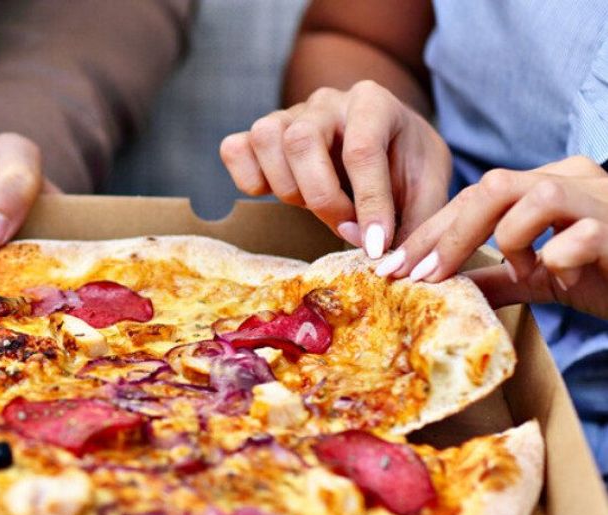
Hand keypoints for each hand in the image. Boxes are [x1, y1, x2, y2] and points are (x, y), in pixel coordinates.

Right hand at [220, 80, 450, 256]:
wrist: (387, 141)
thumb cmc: (406, 164)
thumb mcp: (428, 187)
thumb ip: (415, 221)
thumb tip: (388, 265)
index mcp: (374, 102)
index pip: (361, 150)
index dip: (369, 204)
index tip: (375, 246)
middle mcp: (326, 101)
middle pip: (301, 140)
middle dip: (322, 198)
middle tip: (346, 228)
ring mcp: (288, 114)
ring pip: (265, 140)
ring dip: (287, 187)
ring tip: (315, 205)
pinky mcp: (259, 135)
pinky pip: (235, 149)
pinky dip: (249, 178)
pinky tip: (279, 192)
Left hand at [377, 156, 607, 318]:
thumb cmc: (606, 275)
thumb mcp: (540, 277)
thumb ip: (496, 277)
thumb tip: (441, 288)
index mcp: (547, 183)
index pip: (473, 196)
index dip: (429, 233)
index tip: (391, 268)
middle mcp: (572, 179)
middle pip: (493, 187)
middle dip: (446, 235)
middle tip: (420, 277)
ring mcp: (599, 200)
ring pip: (534, 198)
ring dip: (511, 241)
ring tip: (524, 272)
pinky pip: (579, 235)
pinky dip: (557, 259)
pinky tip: (560, 276)